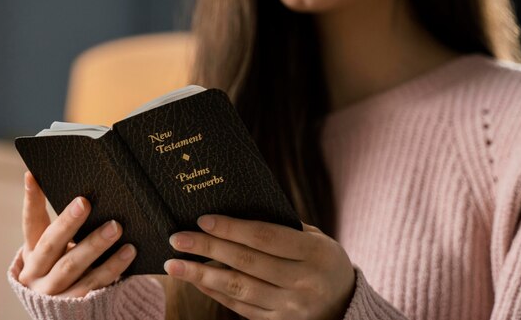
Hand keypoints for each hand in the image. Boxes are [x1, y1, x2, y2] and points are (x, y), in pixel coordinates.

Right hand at [16, 171, 136, 296]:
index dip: (30, 200)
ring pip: (72, 266)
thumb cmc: (68, 267)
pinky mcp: (73, 305)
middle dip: (68, 223)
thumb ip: (69, 228)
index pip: (30, 223)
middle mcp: (37, 272)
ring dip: (95, 245)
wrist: (67, 311)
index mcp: (33, 252)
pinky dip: (112, 268)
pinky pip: (94, 284)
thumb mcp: (62, 249)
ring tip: (117, 227)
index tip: (32, 175)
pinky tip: (128, 252)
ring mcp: (53, 291)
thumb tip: (90, 192)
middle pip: (52, 245)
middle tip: (84, 202)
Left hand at [164, 215, 354, 319]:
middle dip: (207, 248)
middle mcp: (302, 282)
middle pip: (246, 262)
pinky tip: (197, 279)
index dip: (232, 228)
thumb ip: (283, 228)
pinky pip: (240, 307)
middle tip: (178, 238)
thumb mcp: (316, 239)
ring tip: (175, 263)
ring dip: (202, 274)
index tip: (203, 219)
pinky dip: (215, 292)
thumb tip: (237, 214)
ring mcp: (290, 307)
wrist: (346, 304)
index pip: (265, 238)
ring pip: (238, 288)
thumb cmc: (324, 262)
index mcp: (313, 253)